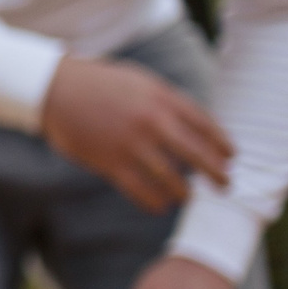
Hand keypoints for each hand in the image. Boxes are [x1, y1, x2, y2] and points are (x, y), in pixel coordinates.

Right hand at [40, 57, 232, 212]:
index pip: (204, 125)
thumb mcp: (140, 82)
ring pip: (171, 177)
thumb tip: (191, 124)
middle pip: (196, 154)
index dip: (221, 144)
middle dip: (215, 172)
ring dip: (184, 191)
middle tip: (226, 185)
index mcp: (163, 98)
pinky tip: (160, 206)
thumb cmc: (100, 84)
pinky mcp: (110, 162)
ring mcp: (132, 143)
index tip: (231, 157)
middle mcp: (152, 121)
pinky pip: (139, 189)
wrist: (56, 89)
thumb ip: (166, 102)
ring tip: (189, 198)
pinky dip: (153, 201)